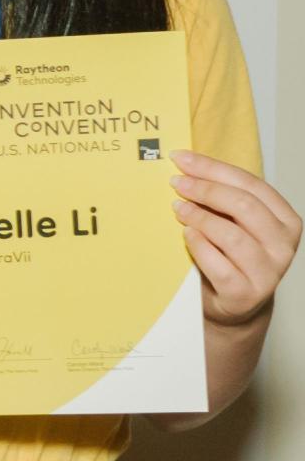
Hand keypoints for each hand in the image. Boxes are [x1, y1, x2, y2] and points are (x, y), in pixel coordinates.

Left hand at [172, 151, 298, 327]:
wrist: (230, 301)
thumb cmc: (230, 254)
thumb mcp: (233, 221)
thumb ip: (221, 197)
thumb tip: (186, 165)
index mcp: (285, 220)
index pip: (252, 185)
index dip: (214, 168)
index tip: (182, 159)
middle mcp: (283, 245)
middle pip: (244, 206)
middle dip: (206, 189)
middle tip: (177, 183)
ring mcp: (268, 272)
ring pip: (233, 236)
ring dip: (199, 217)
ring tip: (178, 208)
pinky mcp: (246, 294)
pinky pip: (219, 265)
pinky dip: (199, 246)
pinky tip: (186, 235)